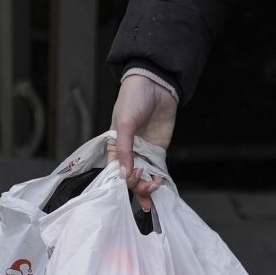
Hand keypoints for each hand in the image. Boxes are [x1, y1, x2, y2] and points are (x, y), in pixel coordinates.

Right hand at [109, 73, 177, 209]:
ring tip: (154, 189)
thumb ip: (124, 150)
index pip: (115, 171)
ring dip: (148, 188)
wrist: (156, 85)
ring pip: (144, 178)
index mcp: (114, 147)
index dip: (122, 180)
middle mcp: (129, 153)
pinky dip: (159, 180)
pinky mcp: (159, 151)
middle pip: (130, 179)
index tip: (131, 178)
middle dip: (137, 186)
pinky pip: (158, 170)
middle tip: (147, 184)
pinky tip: (161, 188)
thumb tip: (123, 174)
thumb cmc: (133, 99)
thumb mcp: (124, 123)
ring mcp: (145, 153)